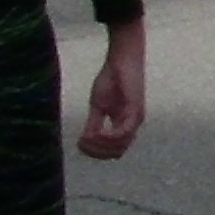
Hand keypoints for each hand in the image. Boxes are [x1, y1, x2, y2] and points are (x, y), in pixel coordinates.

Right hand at [77, 23, 145, 158]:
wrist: (121, 60)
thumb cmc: (111, 80)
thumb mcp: (98, 106)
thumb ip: (94, 124)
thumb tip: (86, 141)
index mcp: (124, 125)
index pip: (114, 151)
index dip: (97, 153)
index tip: (79, 146)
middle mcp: (132, 125)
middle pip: (117, 152)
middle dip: (97, 152)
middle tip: (80, 144)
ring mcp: (135, 118)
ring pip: (120, 145)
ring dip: (100, 145)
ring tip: (86, 137)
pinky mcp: (135, 110)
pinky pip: (124, 131)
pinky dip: (108, 136)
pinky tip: (96, 133)